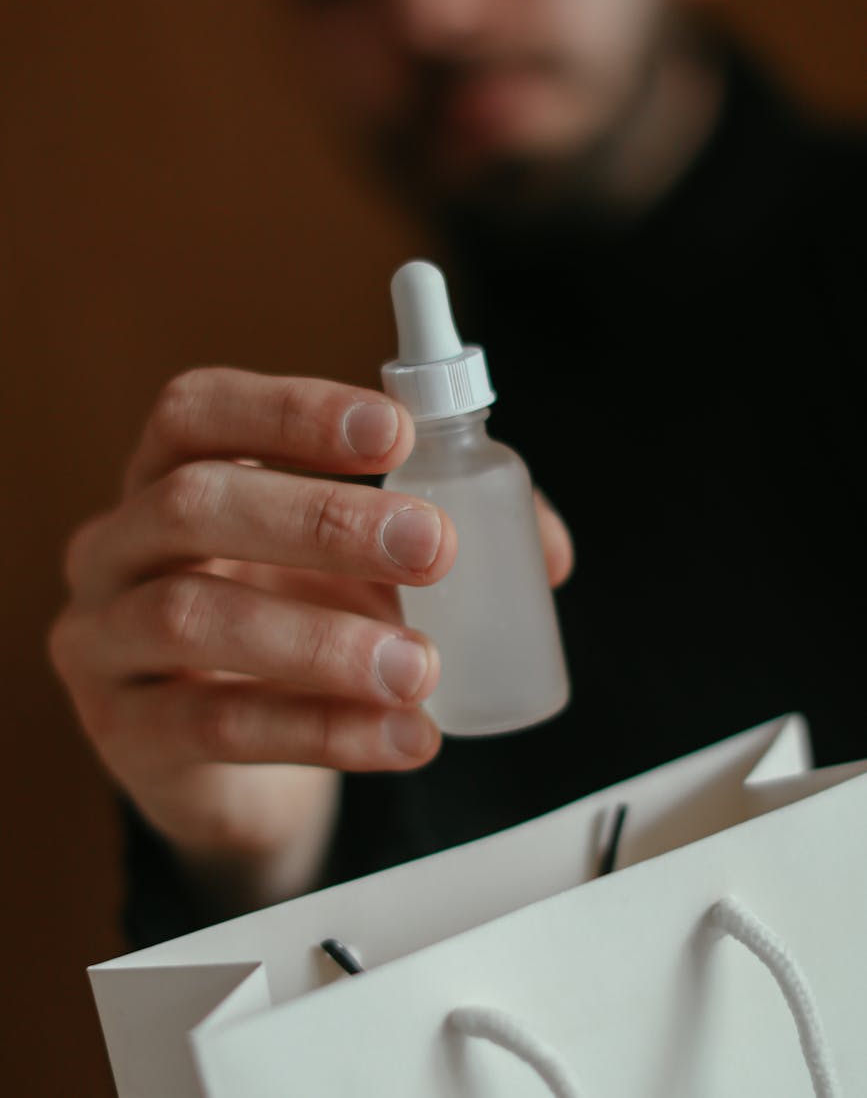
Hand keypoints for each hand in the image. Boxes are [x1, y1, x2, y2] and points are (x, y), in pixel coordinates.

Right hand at [49, 367, 572, 907]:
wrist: (228, 762)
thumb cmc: (293, 624)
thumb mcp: (356, 567)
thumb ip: (436, 539)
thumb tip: (543, 554)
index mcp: (169, 474)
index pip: (200, 411)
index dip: (294, 410)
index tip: (395, 431)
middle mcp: (118, 543)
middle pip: (194, 502)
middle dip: (322, 518)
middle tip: (432, 546)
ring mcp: (105, 638)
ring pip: (196, 616)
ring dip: (323, 639)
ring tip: (421, 665)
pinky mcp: (125, 732)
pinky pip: (218, 725)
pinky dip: (324, 729)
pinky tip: (403, 737)